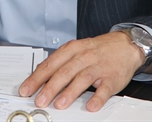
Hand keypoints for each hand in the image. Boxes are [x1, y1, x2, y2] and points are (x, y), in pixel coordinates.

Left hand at [18, 31, 143, 111]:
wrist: (125, 45)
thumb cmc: (96, 50)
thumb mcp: (76, 50)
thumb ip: (60, 63)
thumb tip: (40, 78)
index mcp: (71, 49)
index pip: (50, 64)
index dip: (37, 78)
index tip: (26, 89)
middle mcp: (83, 57)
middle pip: (64, 72)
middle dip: (49, 87)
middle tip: (39, 100)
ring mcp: (98, 67)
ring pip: (81, 79)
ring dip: (69, 93)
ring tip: (59, 104)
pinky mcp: (112, 78)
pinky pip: (104, 89)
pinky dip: (97, 98)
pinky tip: (90, 106)